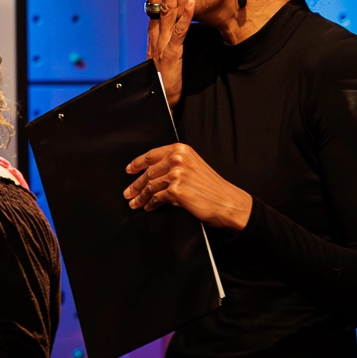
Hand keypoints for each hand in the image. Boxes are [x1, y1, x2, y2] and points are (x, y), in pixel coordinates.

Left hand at [124, 142, 252, 229]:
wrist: (228, 201)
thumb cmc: (212, 187)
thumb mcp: (193, 166)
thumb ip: (175, 164)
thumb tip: (152, 171)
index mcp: (181, 150)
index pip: (152, 155)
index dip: (137, 163)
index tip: (129, 169)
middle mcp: (177, 159)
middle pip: (148, 173)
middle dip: (135, 185)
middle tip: (128, 193)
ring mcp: (176, 175)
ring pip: (149, 186)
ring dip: (140, 197)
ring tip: (135, 203)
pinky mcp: (176, 190)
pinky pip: (156, 198)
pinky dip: (150, 204)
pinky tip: (148, 207)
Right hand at [142, 0, 193, 105]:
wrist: (157, 100)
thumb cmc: (162, 76)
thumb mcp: (164, 49)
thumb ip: (167, 31)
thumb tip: (175, 11)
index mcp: (153, 30)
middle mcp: (154, 33)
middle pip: (153, 0)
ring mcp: (162, 42)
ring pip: (165, 11)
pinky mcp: (172, 53)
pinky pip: (179, 31)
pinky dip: (186, 15)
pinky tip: (191, 0)